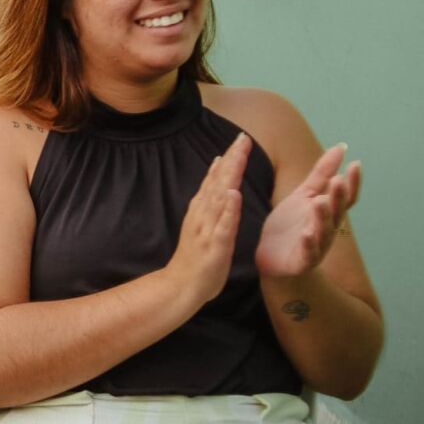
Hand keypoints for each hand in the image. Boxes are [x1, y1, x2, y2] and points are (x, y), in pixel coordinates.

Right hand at [163, 134, 250, 308]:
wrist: (181, 286)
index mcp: (202, 209)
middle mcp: (203, 215)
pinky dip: (228, 210)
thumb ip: (210, 196)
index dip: (229, 158)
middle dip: (232, 159)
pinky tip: (234, 195)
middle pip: (218, 182)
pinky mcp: (214, 246)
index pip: (216, 178)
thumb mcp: (203, 222)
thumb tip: (217, 168)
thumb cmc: (195, 256)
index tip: (240, 137)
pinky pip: (223, 225)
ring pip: (219, 198)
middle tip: (242, 137)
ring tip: (239, 157)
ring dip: (229, 177)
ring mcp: (207, 229)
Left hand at [257, 143, 359, 278]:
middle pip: (336, 211)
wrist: (271, 258)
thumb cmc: (290, 224)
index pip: (345, 196)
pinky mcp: (301, 261)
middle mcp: (326, 228)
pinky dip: (308, 244)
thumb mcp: (304, 195)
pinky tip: (306, 234)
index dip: (352, 182)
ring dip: (323, 217)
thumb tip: (342, 147)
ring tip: (320, 202)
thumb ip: (322, 174)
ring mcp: (316, 246)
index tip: (356, 164)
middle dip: (338, 197)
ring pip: (323, 231)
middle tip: (338, 180)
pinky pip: (307, 253)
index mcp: (327, 211)